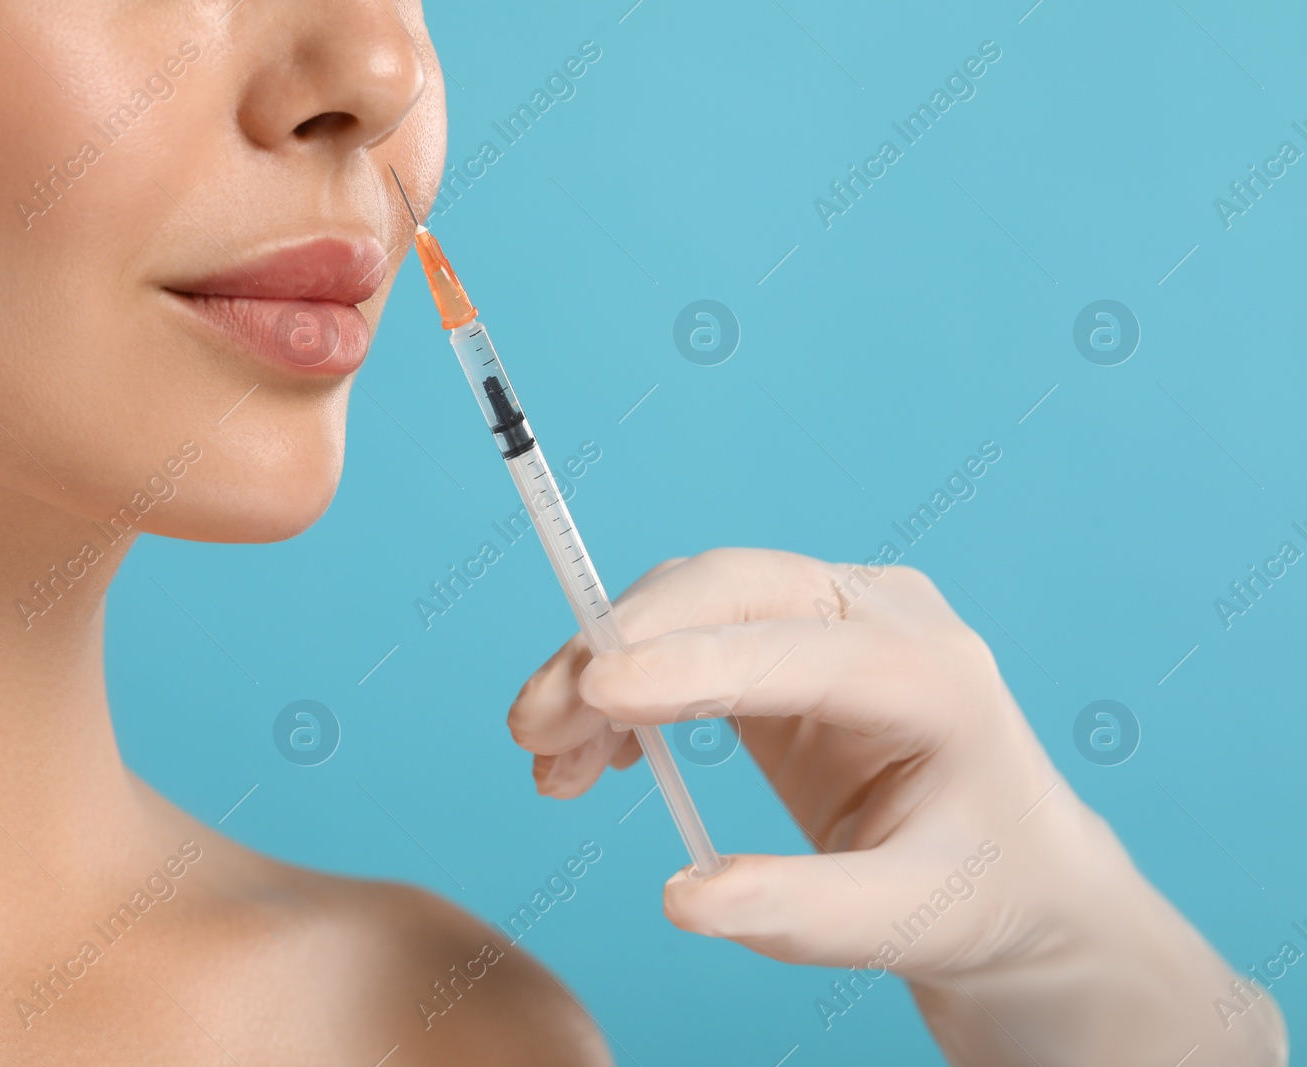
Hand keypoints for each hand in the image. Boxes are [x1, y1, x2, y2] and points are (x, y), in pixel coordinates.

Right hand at [509, 548, 1285, 1065]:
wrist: (1012, 871)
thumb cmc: (976, 893)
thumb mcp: (909, 923)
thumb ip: (801, 913)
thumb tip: (683, 897)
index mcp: (932, 673)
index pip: (793, 645)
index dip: (689, 661)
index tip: (597, 688)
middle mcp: (881, 617)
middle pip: (728, 588)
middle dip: (620, 645)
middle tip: (534, 723)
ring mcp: (834, 615)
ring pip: (693, 601)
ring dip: (605, 665)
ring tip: (545, 756)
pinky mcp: (790, 639)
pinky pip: (690, 633)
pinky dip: (628, 684)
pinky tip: (593, 754)